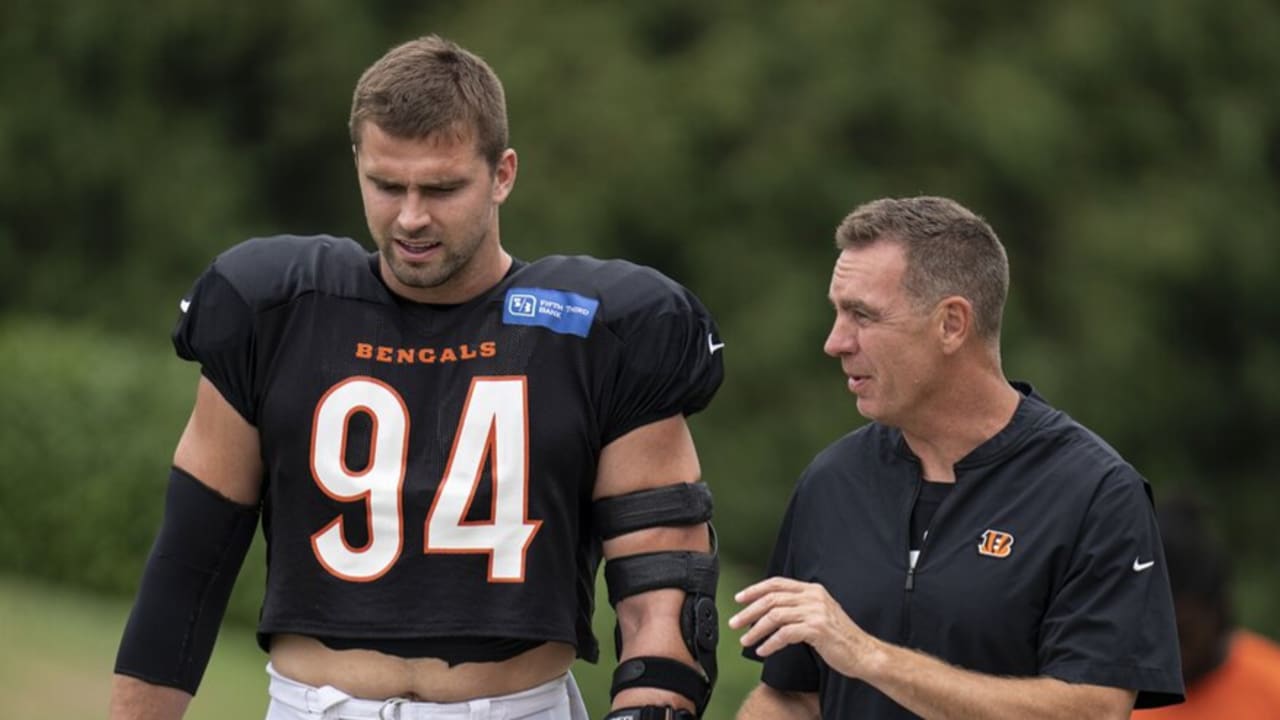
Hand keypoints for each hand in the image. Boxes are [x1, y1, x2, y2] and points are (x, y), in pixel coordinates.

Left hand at [729, 576, 879, 679]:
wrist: (862, 652)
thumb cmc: (839, 637)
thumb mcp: (818, 613)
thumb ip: (799, 607)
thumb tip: (770, 610)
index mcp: (812, 590)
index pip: (777, 584)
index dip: (755, 590)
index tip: (739, 599)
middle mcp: (813, 597)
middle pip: (772, 599)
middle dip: (749, 611)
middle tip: (734, 622)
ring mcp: (815, 611)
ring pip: (775, 616)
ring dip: (756, 629)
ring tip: (746, 640)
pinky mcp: (817, 628)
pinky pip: (785, 633)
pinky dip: (771, 643)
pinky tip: (763, 650)